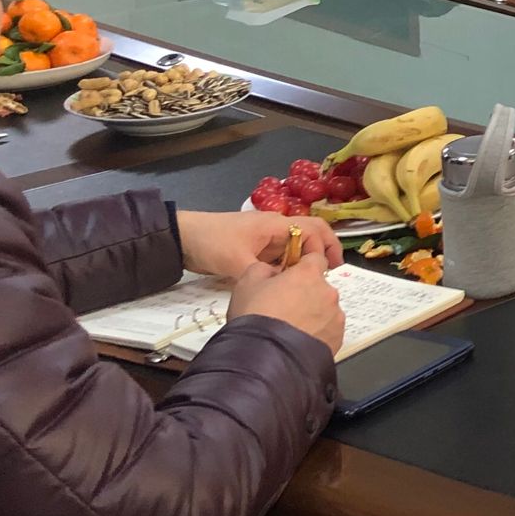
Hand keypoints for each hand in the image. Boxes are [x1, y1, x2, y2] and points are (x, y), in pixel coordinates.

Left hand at [176, 208, 342, 279]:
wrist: (184, 238)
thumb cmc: (212, 242)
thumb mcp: (236, 261)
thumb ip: (263, 276)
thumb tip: (283, 290)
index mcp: (276, 225)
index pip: (313, 230)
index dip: (324, 248)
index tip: (326, 271)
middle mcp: (277, 229)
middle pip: (311, 234)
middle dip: (324, 251)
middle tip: (331, 274)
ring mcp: (267, 240)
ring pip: (298, 247)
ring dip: (308, 262)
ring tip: (313, 283)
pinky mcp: (258, 250)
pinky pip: (283, 257)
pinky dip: (292, 268)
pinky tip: (291, 284)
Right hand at [227, 255, 344, 354]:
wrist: (264, 359)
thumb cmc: (255, 320)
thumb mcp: (247, 282)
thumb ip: (264, 269)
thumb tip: (271, 271)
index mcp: (308, 274)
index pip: (315, 258)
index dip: (302, 266)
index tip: (293, 275)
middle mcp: (327, 292)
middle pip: (319, 287)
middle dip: (305, 294)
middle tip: (284, 308)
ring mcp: (335, 316)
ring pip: (325, 309)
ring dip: (312, 315)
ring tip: (289, 328)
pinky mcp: (337, 338)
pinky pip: (328, 330)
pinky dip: (318, 333)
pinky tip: (298, 340)